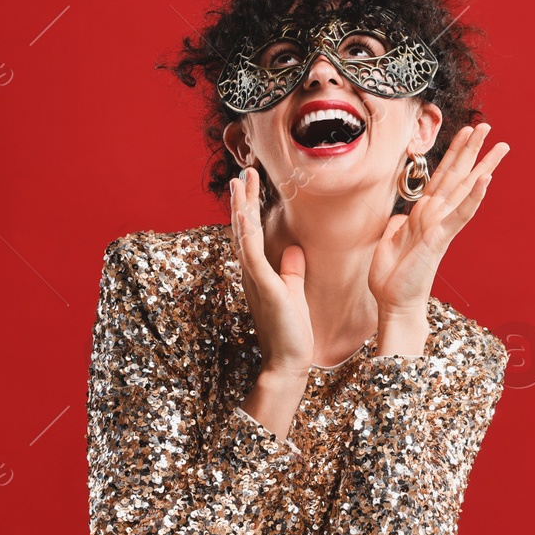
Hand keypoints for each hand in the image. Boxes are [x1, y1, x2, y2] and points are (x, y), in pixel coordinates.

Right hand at [230, 167, 314, 376]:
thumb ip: (292, 270)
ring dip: (242, 207)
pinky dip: (246, 233)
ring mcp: (255, 279)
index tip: (252, 183)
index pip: (251, 233)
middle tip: (243, 171)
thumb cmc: (291, 332)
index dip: (249, 207)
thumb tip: (294, 248)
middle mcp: (251, 273)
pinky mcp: (264, 287)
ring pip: (244, 235)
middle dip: (244, 199)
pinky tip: (244, 214)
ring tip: (240, 181)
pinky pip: (252, 255)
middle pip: (243, 228)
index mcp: (258, 272)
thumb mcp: (293, 292)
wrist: (289, 362)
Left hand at [368, 124, 509, 342]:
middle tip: (487, 126)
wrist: (394, 303)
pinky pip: (460, 214)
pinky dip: (473, 197)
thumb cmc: (392, 276)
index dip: (453, 153)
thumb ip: (399, 224)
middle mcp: (436, 216)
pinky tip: (485, 179)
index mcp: (424, 214)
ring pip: (464, 188)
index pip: (442, 176)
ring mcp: (441, 226)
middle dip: (472, 149)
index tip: (465, 132)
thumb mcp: (390, 241)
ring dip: (481, 164)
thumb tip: (403, 216)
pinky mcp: (440, 239)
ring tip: (497, 144)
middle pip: (457, 175)